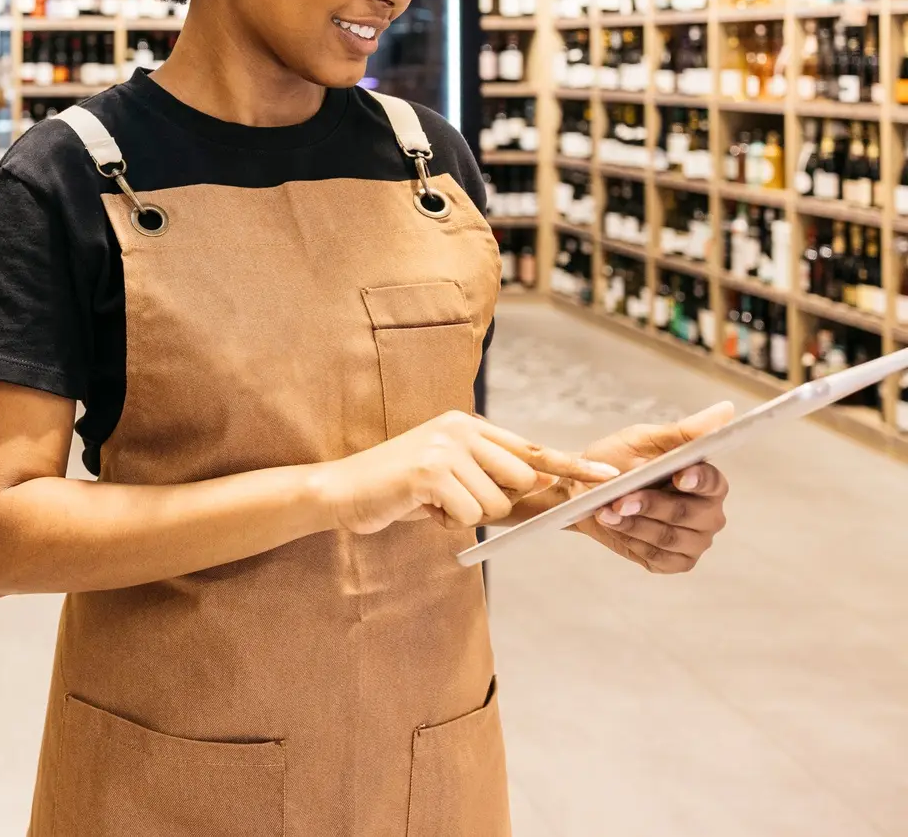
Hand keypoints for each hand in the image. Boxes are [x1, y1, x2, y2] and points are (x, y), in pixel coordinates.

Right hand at [319, 411, 620, 534]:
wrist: (340, 490)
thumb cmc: (397, 489)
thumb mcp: (448, 476)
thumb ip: (489, 476)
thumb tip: (542, 490)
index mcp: (468, 425)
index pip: (532, 447)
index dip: (572, 465)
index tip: (608, 477)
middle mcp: (460, 428)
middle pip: (521, 481)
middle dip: (495, 504)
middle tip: (454, 502)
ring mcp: (445, 447)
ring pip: (496, 504)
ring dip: (466, 516)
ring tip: (430, 503)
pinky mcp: (430, 471)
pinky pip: (467, 515)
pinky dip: (445, 523)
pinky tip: (417, 507)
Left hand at [567, 403, 733, 573]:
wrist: (584, 491)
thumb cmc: (616, 460)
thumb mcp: (643, 440)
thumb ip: (683, 431)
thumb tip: (726, 410)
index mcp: (707, 481)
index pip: (713, 483)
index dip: (697, 481)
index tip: (677, 476)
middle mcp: (708, 513)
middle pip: (689, 514)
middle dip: (650, 505)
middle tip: (617, 499)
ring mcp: (693, 541)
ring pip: (670, 538)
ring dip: (633, 525)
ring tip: (605, 510)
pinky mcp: (674, 562)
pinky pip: (658, 557)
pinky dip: (632, 542)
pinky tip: (615, 527)